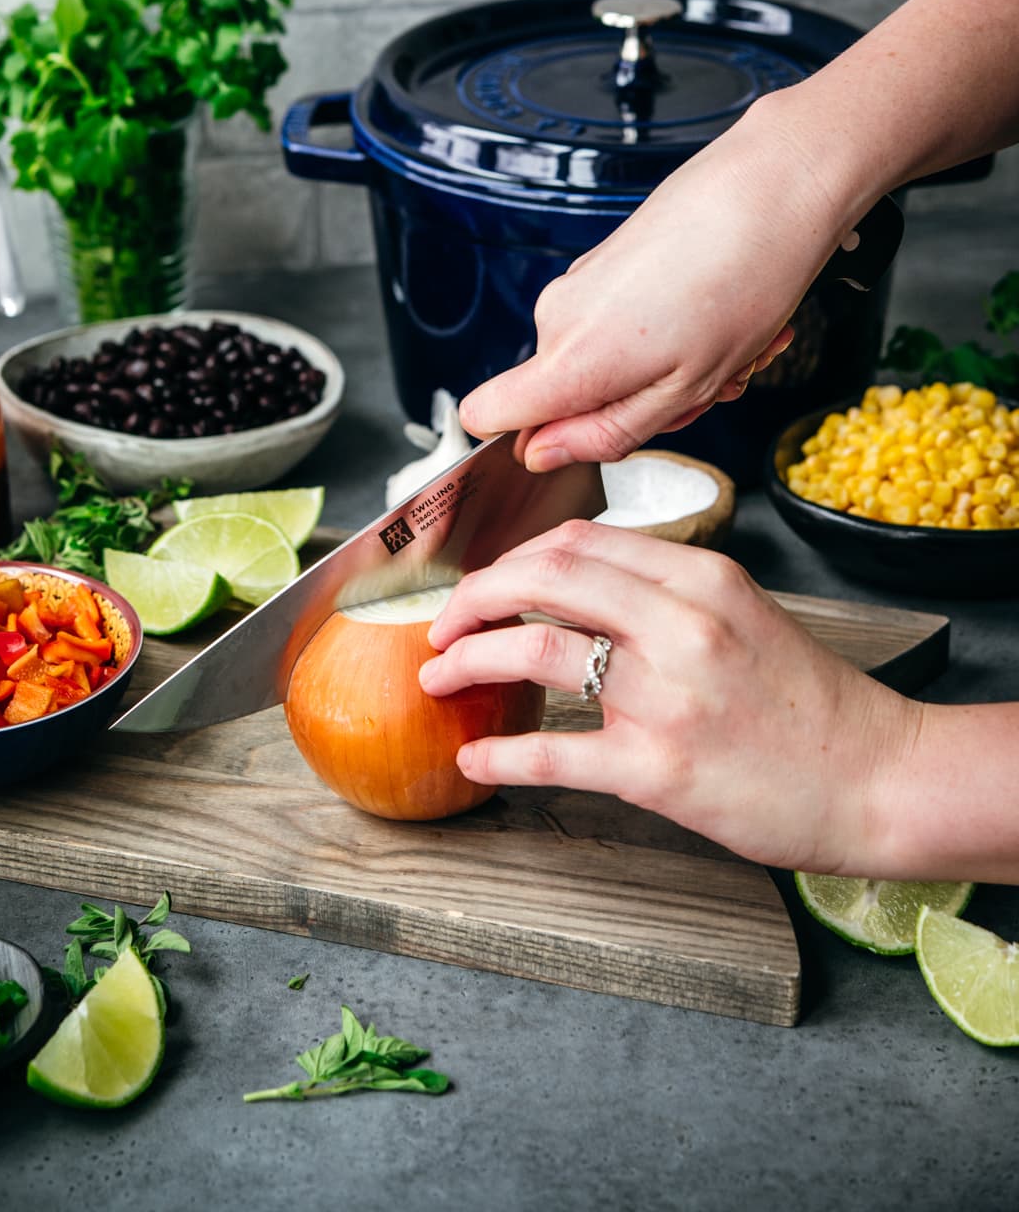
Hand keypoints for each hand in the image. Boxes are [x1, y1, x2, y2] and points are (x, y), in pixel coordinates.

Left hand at [421, 521, 920, 874]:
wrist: (880, 777)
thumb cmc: (813, 704)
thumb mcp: (746, 614)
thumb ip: (668, 593)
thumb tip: (580, 585)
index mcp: (701, 578)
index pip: (578, 541)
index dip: (512, 559)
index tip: (486, 583)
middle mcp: (681, 623)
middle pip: (543, 577)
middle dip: (475, 596)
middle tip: (444, 622)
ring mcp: (668, 696)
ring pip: (535, 651)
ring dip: (469, 660)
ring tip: (438, 676)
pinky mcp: (660, 769)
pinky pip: (553, 753)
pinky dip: (500, 755)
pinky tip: (474, 759)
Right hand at [459, 100, 850, 468]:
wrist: (771, 187)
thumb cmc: (743, 280)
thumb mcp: (684, 390)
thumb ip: (605, 432)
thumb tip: (543, 455)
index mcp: (570, 356)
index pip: (486, 413)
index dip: (530, 440)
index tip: (588, 438)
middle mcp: (559, 316)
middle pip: (569, 399)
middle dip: (639, 404)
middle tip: (706, 383)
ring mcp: (580, 284)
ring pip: (607, 364)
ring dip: (670, 369)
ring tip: (729, 346)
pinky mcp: (604, 264)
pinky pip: (623, 327)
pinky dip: (673, 333)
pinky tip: (723, 316)